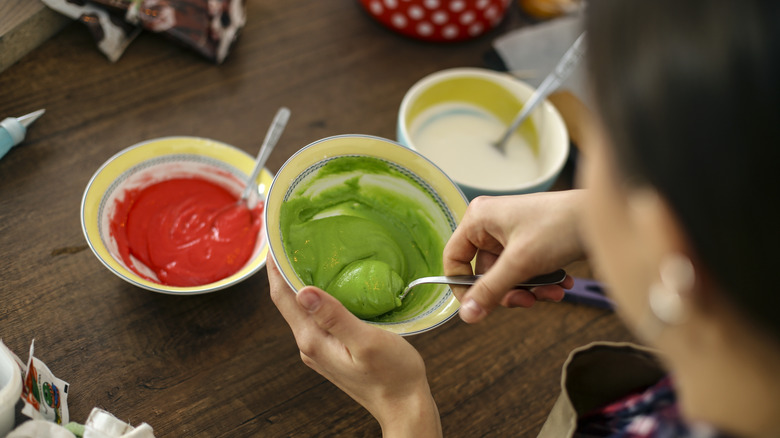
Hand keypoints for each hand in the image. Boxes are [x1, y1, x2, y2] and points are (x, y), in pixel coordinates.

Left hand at [267, 257, 441, 437]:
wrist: (404, 406)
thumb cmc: (392, 375)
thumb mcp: (365, 340)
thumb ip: (334, 316)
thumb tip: (304, 292)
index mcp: (313, 340)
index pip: (282, 297)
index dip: (274, 267)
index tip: (274, 240)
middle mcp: (310, 345)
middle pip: (288, 302)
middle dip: (285, 271)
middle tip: (291, 240)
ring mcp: (320, 350)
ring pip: (302, 310)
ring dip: (301, 283)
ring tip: (308, 256)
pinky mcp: (332, 351)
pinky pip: (316, 318)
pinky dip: (317, 297)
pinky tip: (330, 286)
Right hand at [444, 190, 585, 322]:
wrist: (602, 217)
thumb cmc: (559, 227)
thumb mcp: (520, 264)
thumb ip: (490, 291)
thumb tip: (466, 315)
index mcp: (478, 219)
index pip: (454, 258)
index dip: (463, 286)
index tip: (479, 307)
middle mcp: (491, 223)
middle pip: (484, 272)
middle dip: (508, 291)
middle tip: (528, 301)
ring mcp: (511, 232)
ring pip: (507, 274)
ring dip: (529, 289)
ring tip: (552, 292)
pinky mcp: (530, 241)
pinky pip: (524, 269)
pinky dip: (540, 281)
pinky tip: (562, 284)